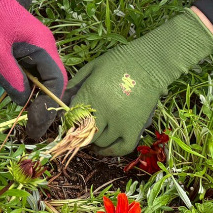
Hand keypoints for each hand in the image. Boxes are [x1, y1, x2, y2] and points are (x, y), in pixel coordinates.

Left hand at [0, 0, 65, 129]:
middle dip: (27, 94)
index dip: (48, 105)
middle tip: (15, 113)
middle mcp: (41, 45)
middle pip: (45, 81)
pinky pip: (15, 65)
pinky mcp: (16, 44)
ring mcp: (29, 44)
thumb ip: (11, 78)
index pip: (57, 82)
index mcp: (43, 44)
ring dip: (9, 78)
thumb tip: (24, 102)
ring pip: (28, 75)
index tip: (34, 123)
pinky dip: (2, 69)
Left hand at [68, 9, 212, 155]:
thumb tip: (61, 99)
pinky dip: (112, 151)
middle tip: (80, 129)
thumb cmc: (119, 61)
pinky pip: (122, 148)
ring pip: (102, 143)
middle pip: (85, 134)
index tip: (69, 121)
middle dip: (80, 133)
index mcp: (92, 94)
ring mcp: (122, 122)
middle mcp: (106, 111)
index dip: (68, 121)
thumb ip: (75, 84)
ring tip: (92, 136)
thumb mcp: (92, 67)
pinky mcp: (136, 128)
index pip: (72, 118)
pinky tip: (105, 147)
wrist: (151, 62)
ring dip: (94, 141)